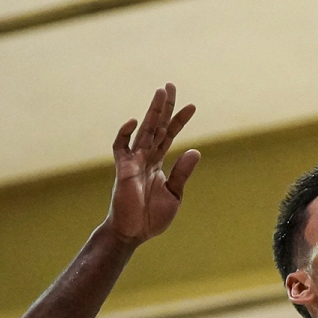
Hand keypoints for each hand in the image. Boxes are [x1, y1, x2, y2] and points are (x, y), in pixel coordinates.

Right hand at [108, 83, 199, 243]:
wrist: (133, 232)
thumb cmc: (152, 216)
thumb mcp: (174, 194)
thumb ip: (183, 172)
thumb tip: (196, 150)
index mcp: (158, 162)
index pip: (170, 135)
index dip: (179, 120)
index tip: (192, 106)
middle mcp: (146, 157)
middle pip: (156, 126)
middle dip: (163, 106)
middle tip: (170, 85)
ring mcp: (133, 161)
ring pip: (144, 131)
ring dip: (152, 112)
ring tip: (160, 92)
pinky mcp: (122, 169)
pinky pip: (120, 147)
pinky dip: (125, 134)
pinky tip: (135, 121)